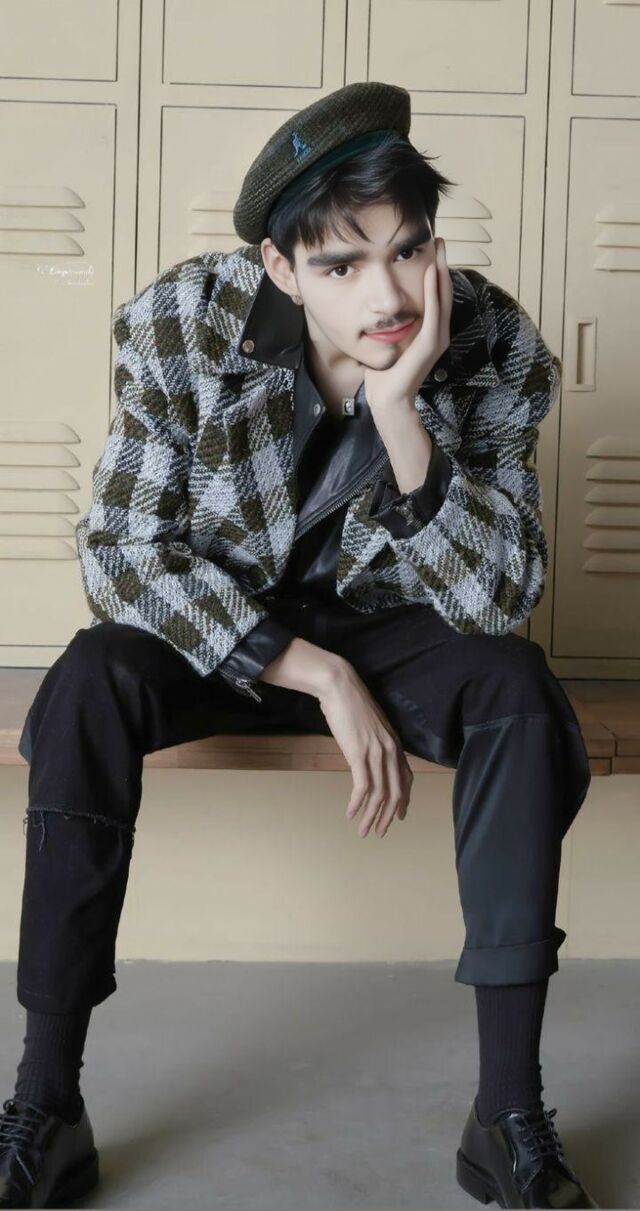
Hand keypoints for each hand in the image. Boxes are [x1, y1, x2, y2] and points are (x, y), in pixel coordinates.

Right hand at [317, 661, 412, 837]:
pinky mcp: (359, 754)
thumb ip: (374, 743)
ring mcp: (376, 753)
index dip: (404, 801)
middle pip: (396, 792)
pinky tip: (350, 813)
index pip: (406, 779)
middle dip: (388, 817)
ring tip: (363, 831)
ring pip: (380, 794)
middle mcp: (390, 750)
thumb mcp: (369, 726)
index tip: (399, 817)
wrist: (340, 687)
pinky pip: (362, 787)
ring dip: (371, 816)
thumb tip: (369, 757)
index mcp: (394, 744)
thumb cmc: (350, 704)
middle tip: (379, 832)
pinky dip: (357, 804)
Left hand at [364, 237, 452, 410]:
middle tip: (440, 240)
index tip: (430, 249)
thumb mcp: (389, 340)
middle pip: (444, 291)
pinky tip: (432, 272)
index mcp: (430, 331)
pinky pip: (435, 311)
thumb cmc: (385, 374)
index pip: (436, 295)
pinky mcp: (431, 343)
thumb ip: (391, 323)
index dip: (436, 271)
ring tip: (440, 248)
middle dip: (443, 264)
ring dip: (442, 271)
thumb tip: (380, 308)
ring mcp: (437, 337)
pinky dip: (434, 291)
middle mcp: (438, 332)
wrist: (388, 398)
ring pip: (443, 297)